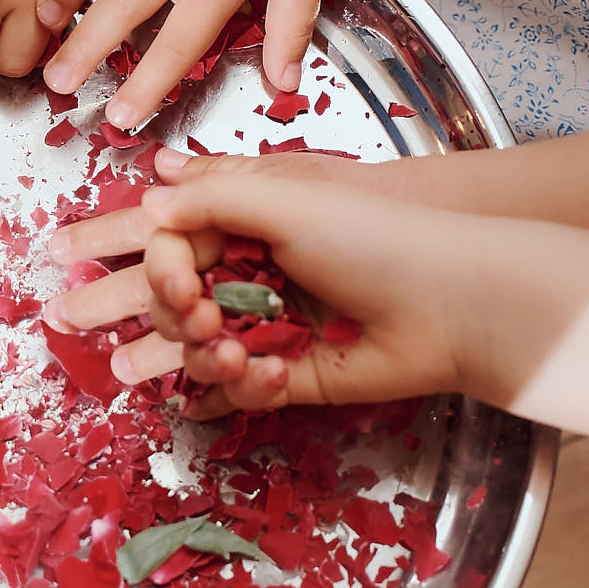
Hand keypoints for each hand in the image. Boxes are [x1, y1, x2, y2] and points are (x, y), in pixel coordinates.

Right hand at [48, 166, 490, 413]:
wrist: (452, 304)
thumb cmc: (377, 238)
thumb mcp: (288, 196)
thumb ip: (211, 195)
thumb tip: (149, 202)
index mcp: (244, 219)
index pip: (164, 238)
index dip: (136, 259)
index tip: (156, 279)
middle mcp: (248, 271)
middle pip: (164, 298)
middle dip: (151, 312)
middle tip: (141, 321)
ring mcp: (264, 325)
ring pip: (190, 350)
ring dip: (200, 355)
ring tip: (234, 355)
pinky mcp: (286, 376)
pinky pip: (232, 392)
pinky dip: (237, 389)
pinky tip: (261, 375)